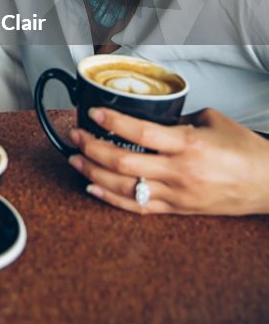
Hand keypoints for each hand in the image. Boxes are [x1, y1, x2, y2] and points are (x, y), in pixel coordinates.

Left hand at [67, 107, 268, 215]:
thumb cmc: (244, 150)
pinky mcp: (178, 210)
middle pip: (125, 163)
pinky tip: (93, 189)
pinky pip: (138, 208)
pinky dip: (112, 199)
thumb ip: (178, 119)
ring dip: (95, 173)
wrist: (268, 183)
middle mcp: (179, 172)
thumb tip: (149, 117)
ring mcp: (177, 194)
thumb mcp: (211, 121)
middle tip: (76, 134)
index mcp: (188, 145)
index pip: (141, 133)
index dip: (113, 122)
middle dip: (93, 148)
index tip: (94, 112)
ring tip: (75, 159)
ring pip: (126, 188)